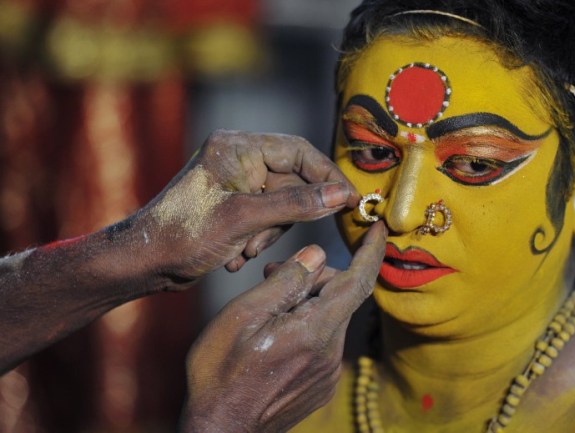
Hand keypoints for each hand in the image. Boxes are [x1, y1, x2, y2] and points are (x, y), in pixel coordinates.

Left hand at [132, 130, 359, 287]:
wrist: (144, 261)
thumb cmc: (184, 234)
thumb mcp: (244, 219)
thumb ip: (296, 204)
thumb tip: (341, 195)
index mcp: (238, 147)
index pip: (299, 152)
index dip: (327, 177)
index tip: (351, 200)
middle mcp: (239, 160)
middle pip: (293, 182)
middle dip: (285, 218)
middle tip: (265, 240)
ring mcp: (237, 183)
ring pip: (282, 205)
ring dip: (270, 233)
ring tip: (245, 251)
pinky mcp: (234, 205)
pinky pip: (267, 218)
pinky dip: (259, 239)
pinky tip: (235, 255)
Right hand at [179, 222, 386, 432]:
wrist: (220, 430)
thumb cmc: (221, 373)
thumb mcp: (242, 316)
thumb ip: (285, 282)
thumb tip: (316, 254)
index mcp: (315, 330)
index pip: (358, 281)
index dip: (372, 250)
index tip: (380, 228)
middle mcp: (331, 352)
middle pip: (340, 295)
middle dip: (315, 275)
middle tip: (275, 272)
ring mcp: (328, 372)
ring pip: (330, 317)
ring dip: (308, 301)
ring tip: (267, 305)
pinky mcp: (322, 384)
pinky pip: (324, 340)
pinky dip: (308, 324)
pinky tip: (276, 332)